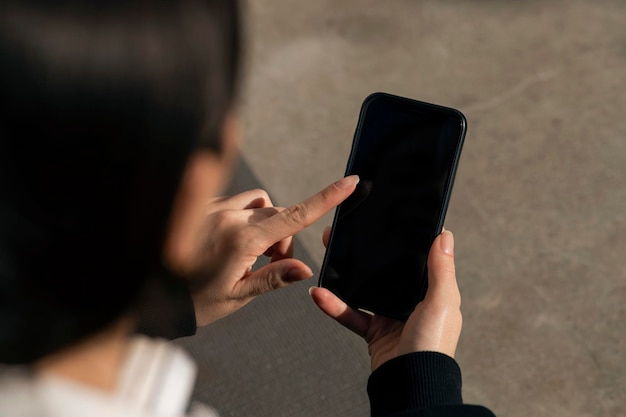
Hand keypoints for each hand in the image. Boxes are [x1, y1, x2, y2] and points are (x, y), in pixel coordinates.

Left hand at [187, 176, 358, 325]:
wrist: (154, 292)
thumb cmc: (196, 300)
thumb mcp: (237, 295)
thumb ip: (273, 278)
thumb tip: (305, 269)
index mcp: (241, 240)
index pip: (293, 217)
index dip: (325, 199)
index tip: (349, 182)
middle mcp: (228, 216)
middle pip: (279, 214)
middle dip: (284, 237)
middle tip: (271, 264)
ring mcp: (214, 207)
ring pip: (260, 204)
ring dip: (266, 224)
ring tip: (250, 254)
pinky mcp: (204, 205)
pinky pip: (238, 203)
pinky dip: (246, 219)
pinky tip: (230, 243)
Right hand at [310, 230, 461, 370]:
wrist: (410, 384)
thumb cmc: (433, 346)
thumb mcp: (441, 303)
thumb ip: (441, 270)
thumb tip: (445, 236)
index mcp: (431, 292)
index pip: (417, 260)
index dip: (402, 241)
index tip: (385, 222)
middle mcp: (411, 302)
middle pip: (385, 271)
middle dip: (366, 255)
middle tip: (347, 235)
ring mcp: (391, 316)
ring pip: (363, 289)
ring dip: (344, 276)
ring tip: (328, 256)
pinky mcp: (373, 330)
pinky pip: (350, 313)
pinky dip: (334, 305)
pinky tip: (319, 294)